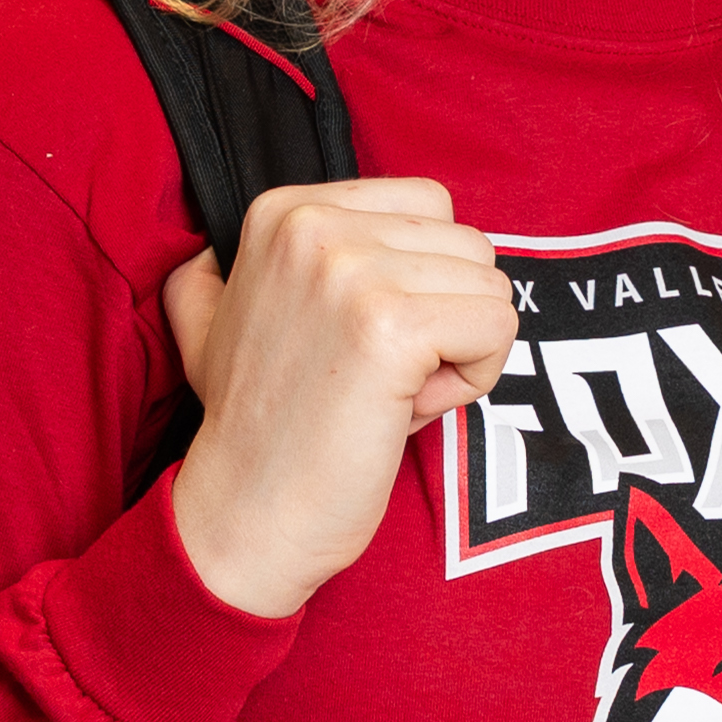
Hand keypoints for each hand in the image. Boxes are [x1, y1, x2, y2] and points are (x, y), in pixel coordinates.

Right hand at [152, 178, 515, 617]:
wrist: (243, 516)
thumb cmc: (256, 427)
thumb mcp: (223, 316)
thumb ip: (253, 263)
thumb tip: (251, 238)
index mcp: (283, 210)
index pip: (429, 205)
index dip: (421, 281)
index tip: (362, 339)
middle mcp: (312, 225)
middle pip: (468, 244)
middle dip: (447, 316)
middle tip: (378, 378)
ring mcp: (351, 272)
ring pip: (491, 285)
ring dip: (461, 350)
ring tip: (389, 394)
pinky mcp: (392, 327)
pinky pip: (499, 325)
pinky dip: (475, 378)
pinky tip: (410, 408)